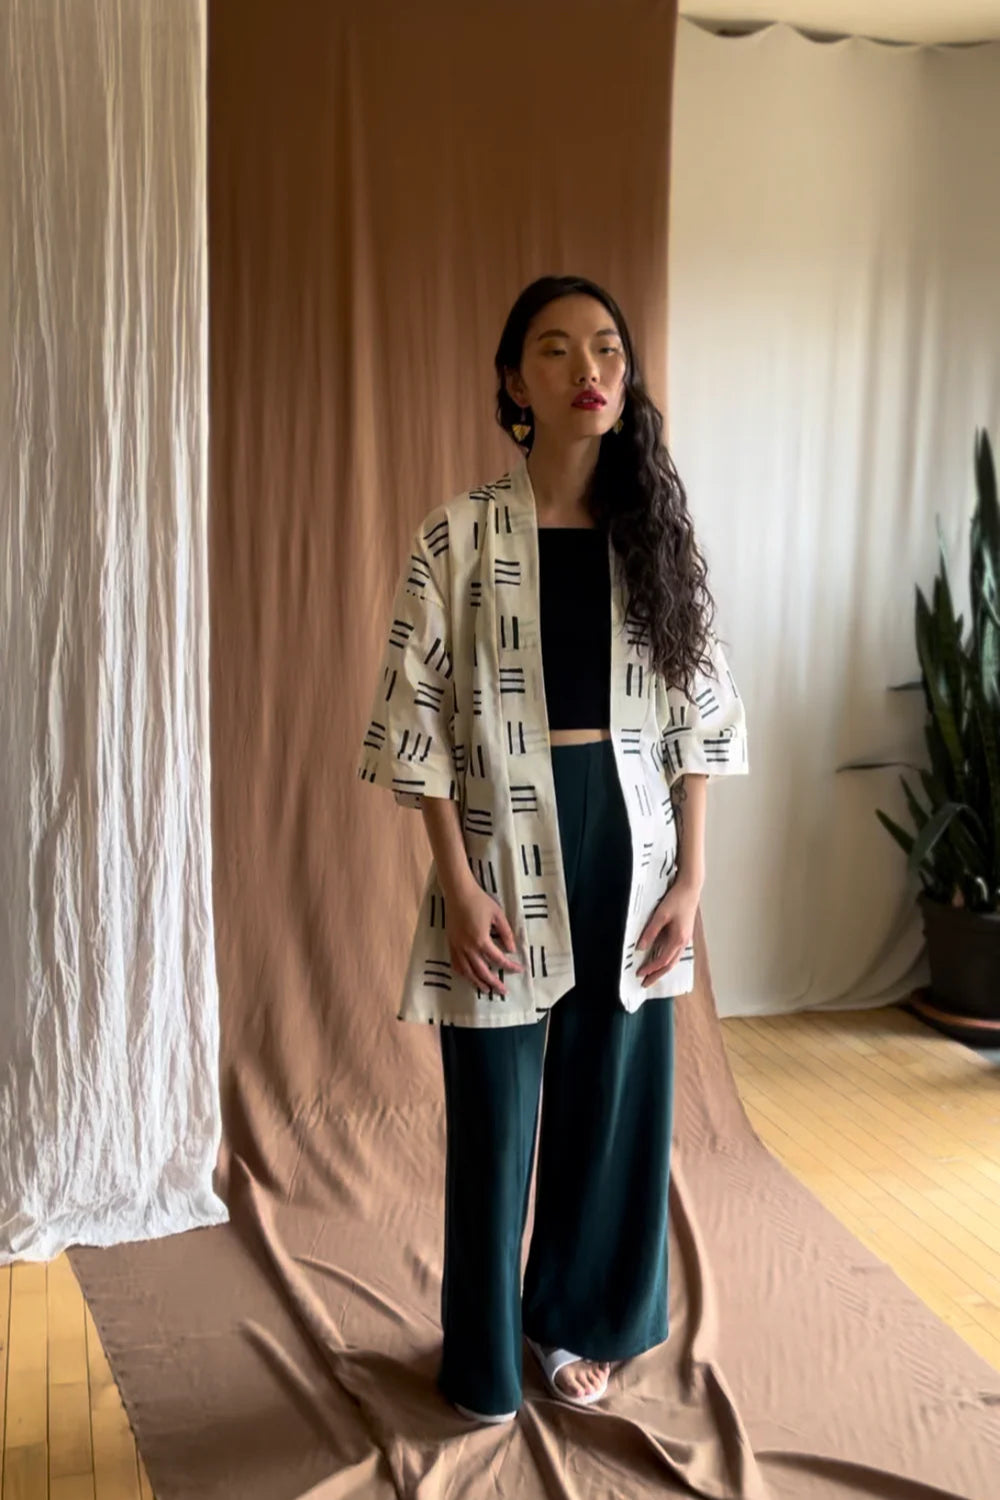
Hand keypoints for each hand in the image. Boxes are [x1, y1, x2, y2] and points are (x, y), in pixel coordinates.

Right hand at [446, 880, 523, 996]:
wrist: (458, 892)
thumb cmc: (480, 901)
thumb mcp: (498, 915)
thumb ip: (506, 933)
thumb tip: (511, 949)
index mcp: (481, 940)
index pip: (498, 959)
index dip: (510, 966)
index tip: (519, 970)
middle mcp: (468, 948)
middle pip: (482, 971)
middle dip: (493, 983)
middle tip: (502, 992)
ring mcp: (457, 947)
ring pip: (467, 971)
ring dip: (477, 982)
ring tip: (486, 989)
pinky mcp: (450, 943)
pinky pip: (455, 964)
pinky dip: (462, 973)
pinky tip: (468, 976)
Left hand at [635, 875, 701, 987]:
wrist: (690, 889)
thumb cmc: (676, 900)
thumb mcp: (660, 915)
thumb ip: (650, 932)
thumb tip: (640, 947)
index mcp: (678, 939)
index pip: (662, 961)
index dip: (650, 969)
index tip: (639, 974)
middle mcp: (683, 942)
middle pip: (669, 965)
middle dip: (656, 975)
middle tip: (645, 983)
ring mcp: (684, 939)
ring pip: (673, 960)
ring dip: (662, 969)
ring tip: (651, 975)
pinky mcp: (683, 934)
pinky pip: (674, 953)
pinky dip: (666, 960)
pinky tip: (660, 960)